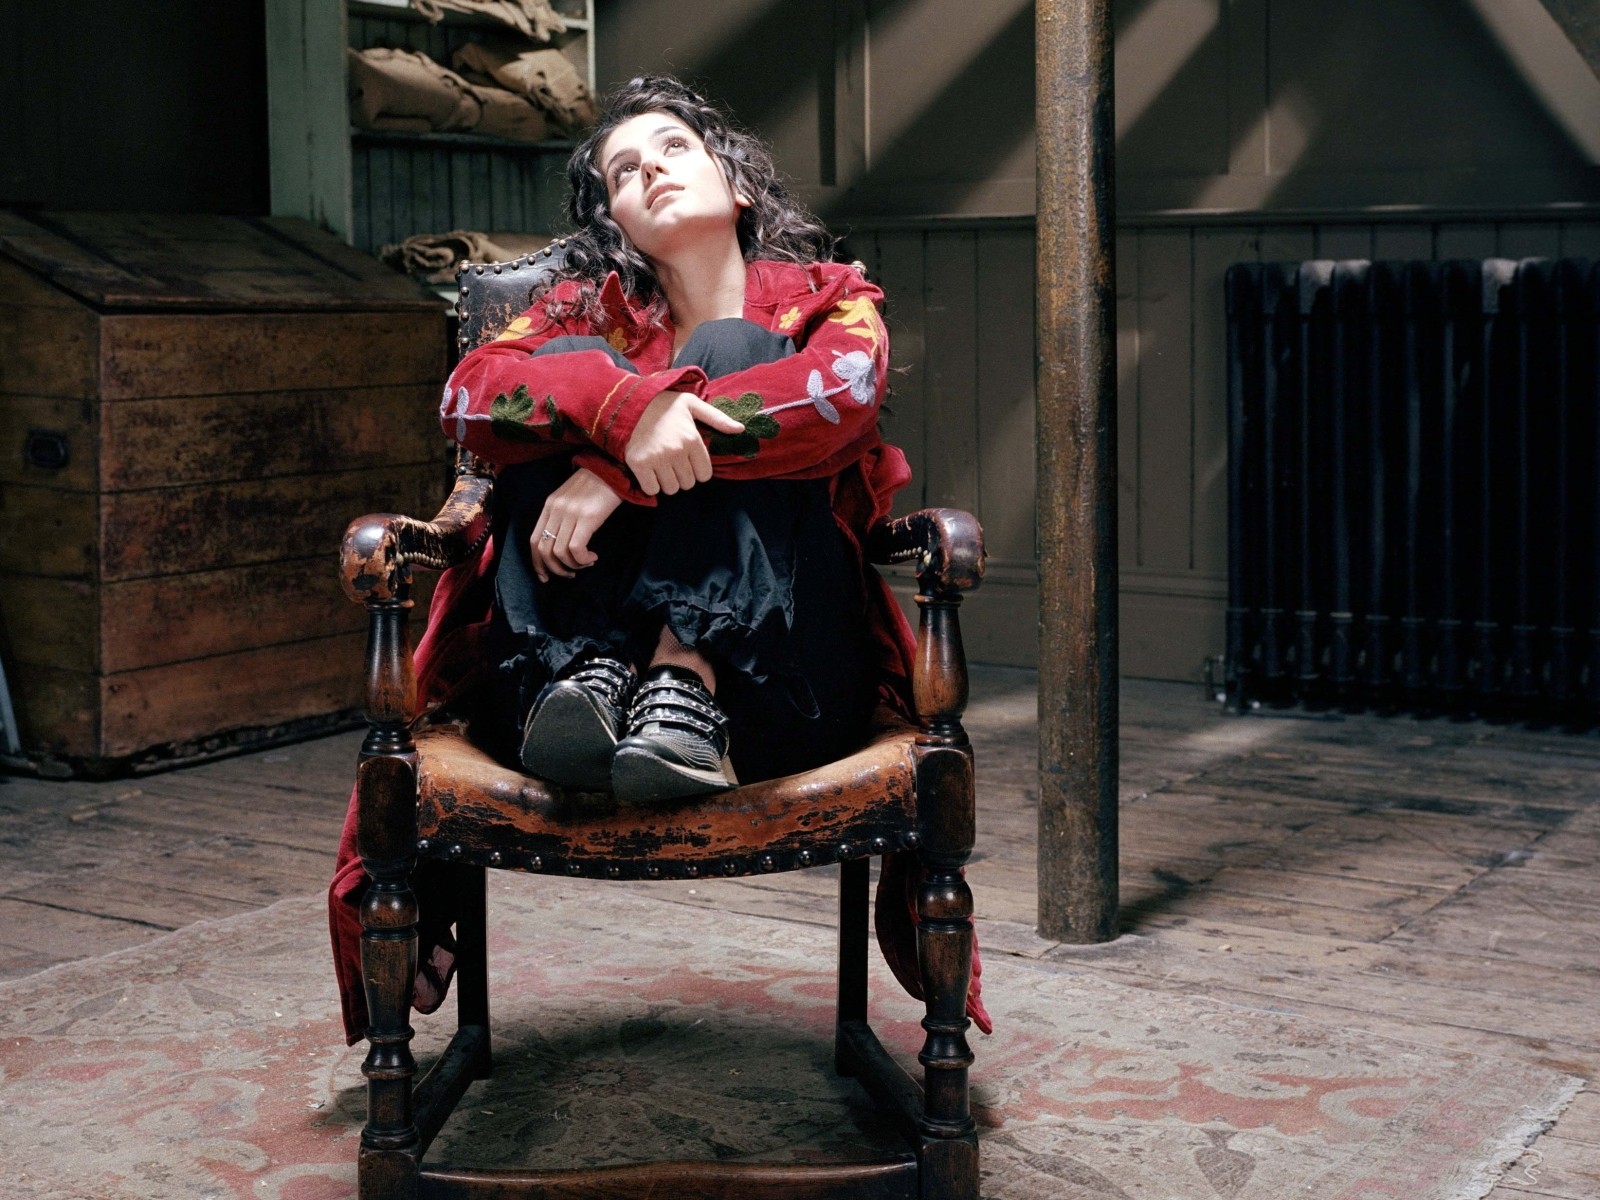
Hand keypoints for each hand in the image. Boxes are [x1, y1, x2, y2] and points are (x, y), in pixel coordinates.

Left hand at [530, 466, 622, 580]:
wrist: (614, 469)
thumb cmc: (597, 485)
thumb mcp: (572, 498)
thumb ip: (563, 516)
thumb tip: (561, 543)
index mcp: (549, 505)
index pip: (534, 540)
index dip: (537, 563)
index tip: (546, 576)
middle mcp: (556, 510)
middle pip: (544, 550)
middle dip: (555, 569)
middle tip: (570, 574)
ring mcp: (570, 513)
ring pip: (559, 553)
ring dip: (572, 566)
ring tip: (585, 563)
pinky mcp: (586, 518)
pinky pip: (575, 549)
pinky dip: (582, 559)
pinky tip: (593, 557)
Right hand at [623, 390, 744, 495]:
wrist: (628, 403)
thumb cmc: (663, 405)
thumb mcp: (692, 404)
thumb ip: (717, 418)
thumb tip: (741, 429)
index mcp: (692, 439)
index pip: (704, 475)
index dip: (697, 471)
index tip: (687, 461)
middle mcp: (677, 451)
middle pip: (688, 484)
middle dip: (682, 476)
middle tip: (672, 463)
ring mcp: (657, 459)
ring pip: (671, 489)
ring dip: (667, 482)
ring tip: (661, 466)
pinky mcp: (639, 464)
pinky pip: (652, 490)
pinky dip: (651, 484)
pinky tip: (649, 471)